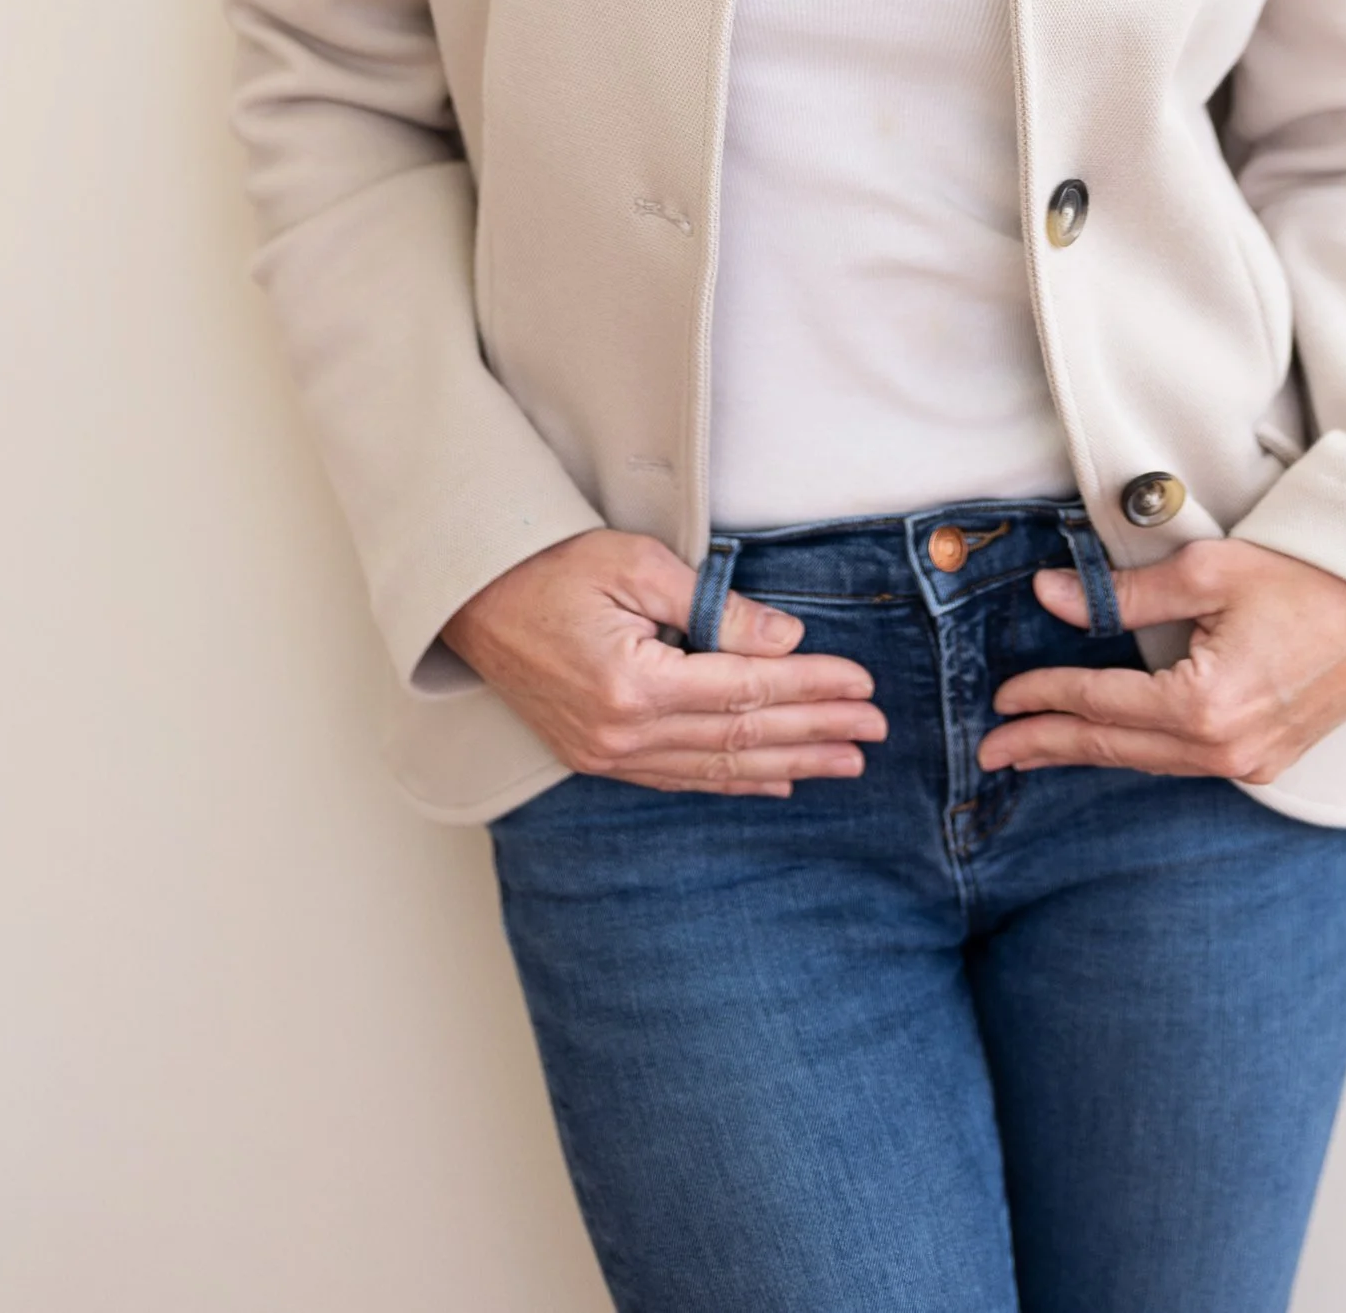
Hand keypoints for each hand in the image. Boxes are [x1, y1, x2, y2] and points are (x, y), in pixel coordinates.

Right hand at [441, 529, 884, 797]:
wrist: (472, 599)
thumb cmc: (551, 566)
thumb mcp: (638, 565)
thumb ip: (716, 608)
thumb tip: (786, 639)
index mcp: (633, 684)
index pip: (746, 691)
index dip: (811, 688)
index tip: (862, 684)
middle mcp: (622, 733)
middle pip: (741, 736)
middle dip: (815, 731)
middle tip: (874, 731)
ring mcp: (608, 754)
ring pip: (717, 766)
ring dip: (788, 764)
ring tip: (845, 762)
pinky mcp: (598, 756)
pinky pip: (680, 776)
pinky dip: (734, 780)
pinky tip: (777, 782)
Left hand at [977, 538, 1345, 785]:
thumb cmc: (1306, 580)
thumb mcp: (1210, 572)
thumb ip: (1125, 594)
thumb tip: (1050, 595)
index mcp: (1207, 706)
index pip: (1104, 705)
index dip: (1047, 698)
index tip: (1002, 699)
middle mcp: (1226, 749)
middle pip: (1116, 748)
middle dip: (1049, 746)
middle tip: (992, 751)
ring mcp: (1249, 762)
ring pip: (1147, 762)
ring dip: (1088, 751)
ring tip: (1035, 749)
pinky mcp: (1265, 760)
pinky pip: (1182, 762)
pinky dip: (1137, 752)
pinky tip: (1109, 743)